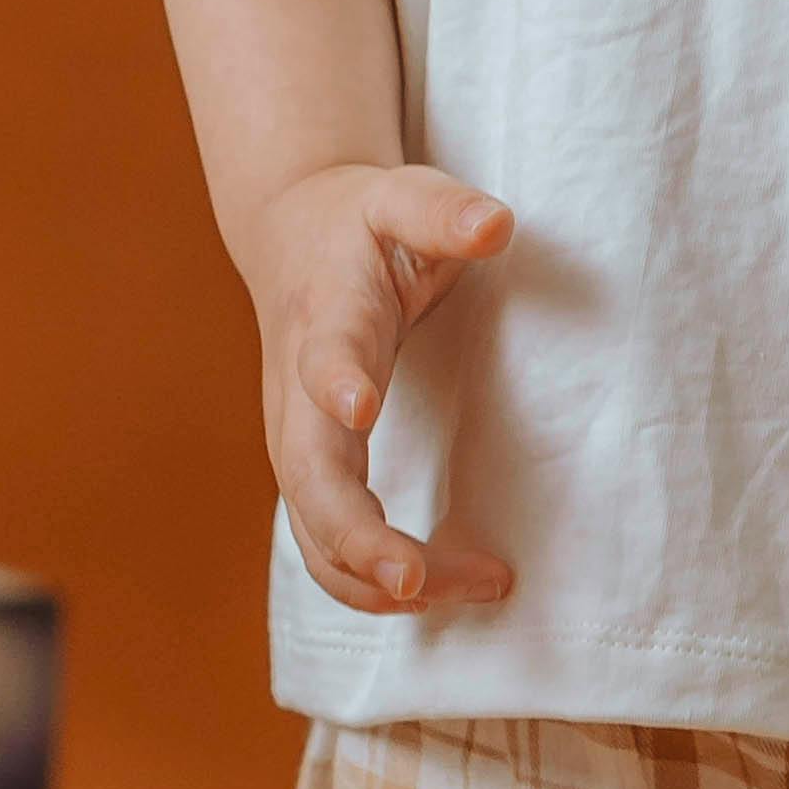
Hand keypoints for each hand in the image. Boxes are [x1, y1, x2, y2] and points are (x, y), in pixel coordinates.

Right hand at [247, 161, 516, 619]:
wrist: (291, 237)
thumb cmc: (361, 222)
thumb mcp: (402, 197)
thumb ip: (444, 211)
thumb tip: (497, 224)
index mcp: (326, 316)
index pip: (324, 351)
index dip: (337, 379)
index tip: (362, 404)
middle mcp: (297, 392)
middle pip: (307, 477)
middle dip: (353, 533)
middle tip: (410, 575)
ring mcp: (296, 439)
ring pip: (314, 531)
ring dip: (374, 577)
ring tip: (464, 589)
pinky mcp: (308, 471)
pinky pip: (326, 544)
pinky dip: (371, 581)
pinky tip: (436, 591)